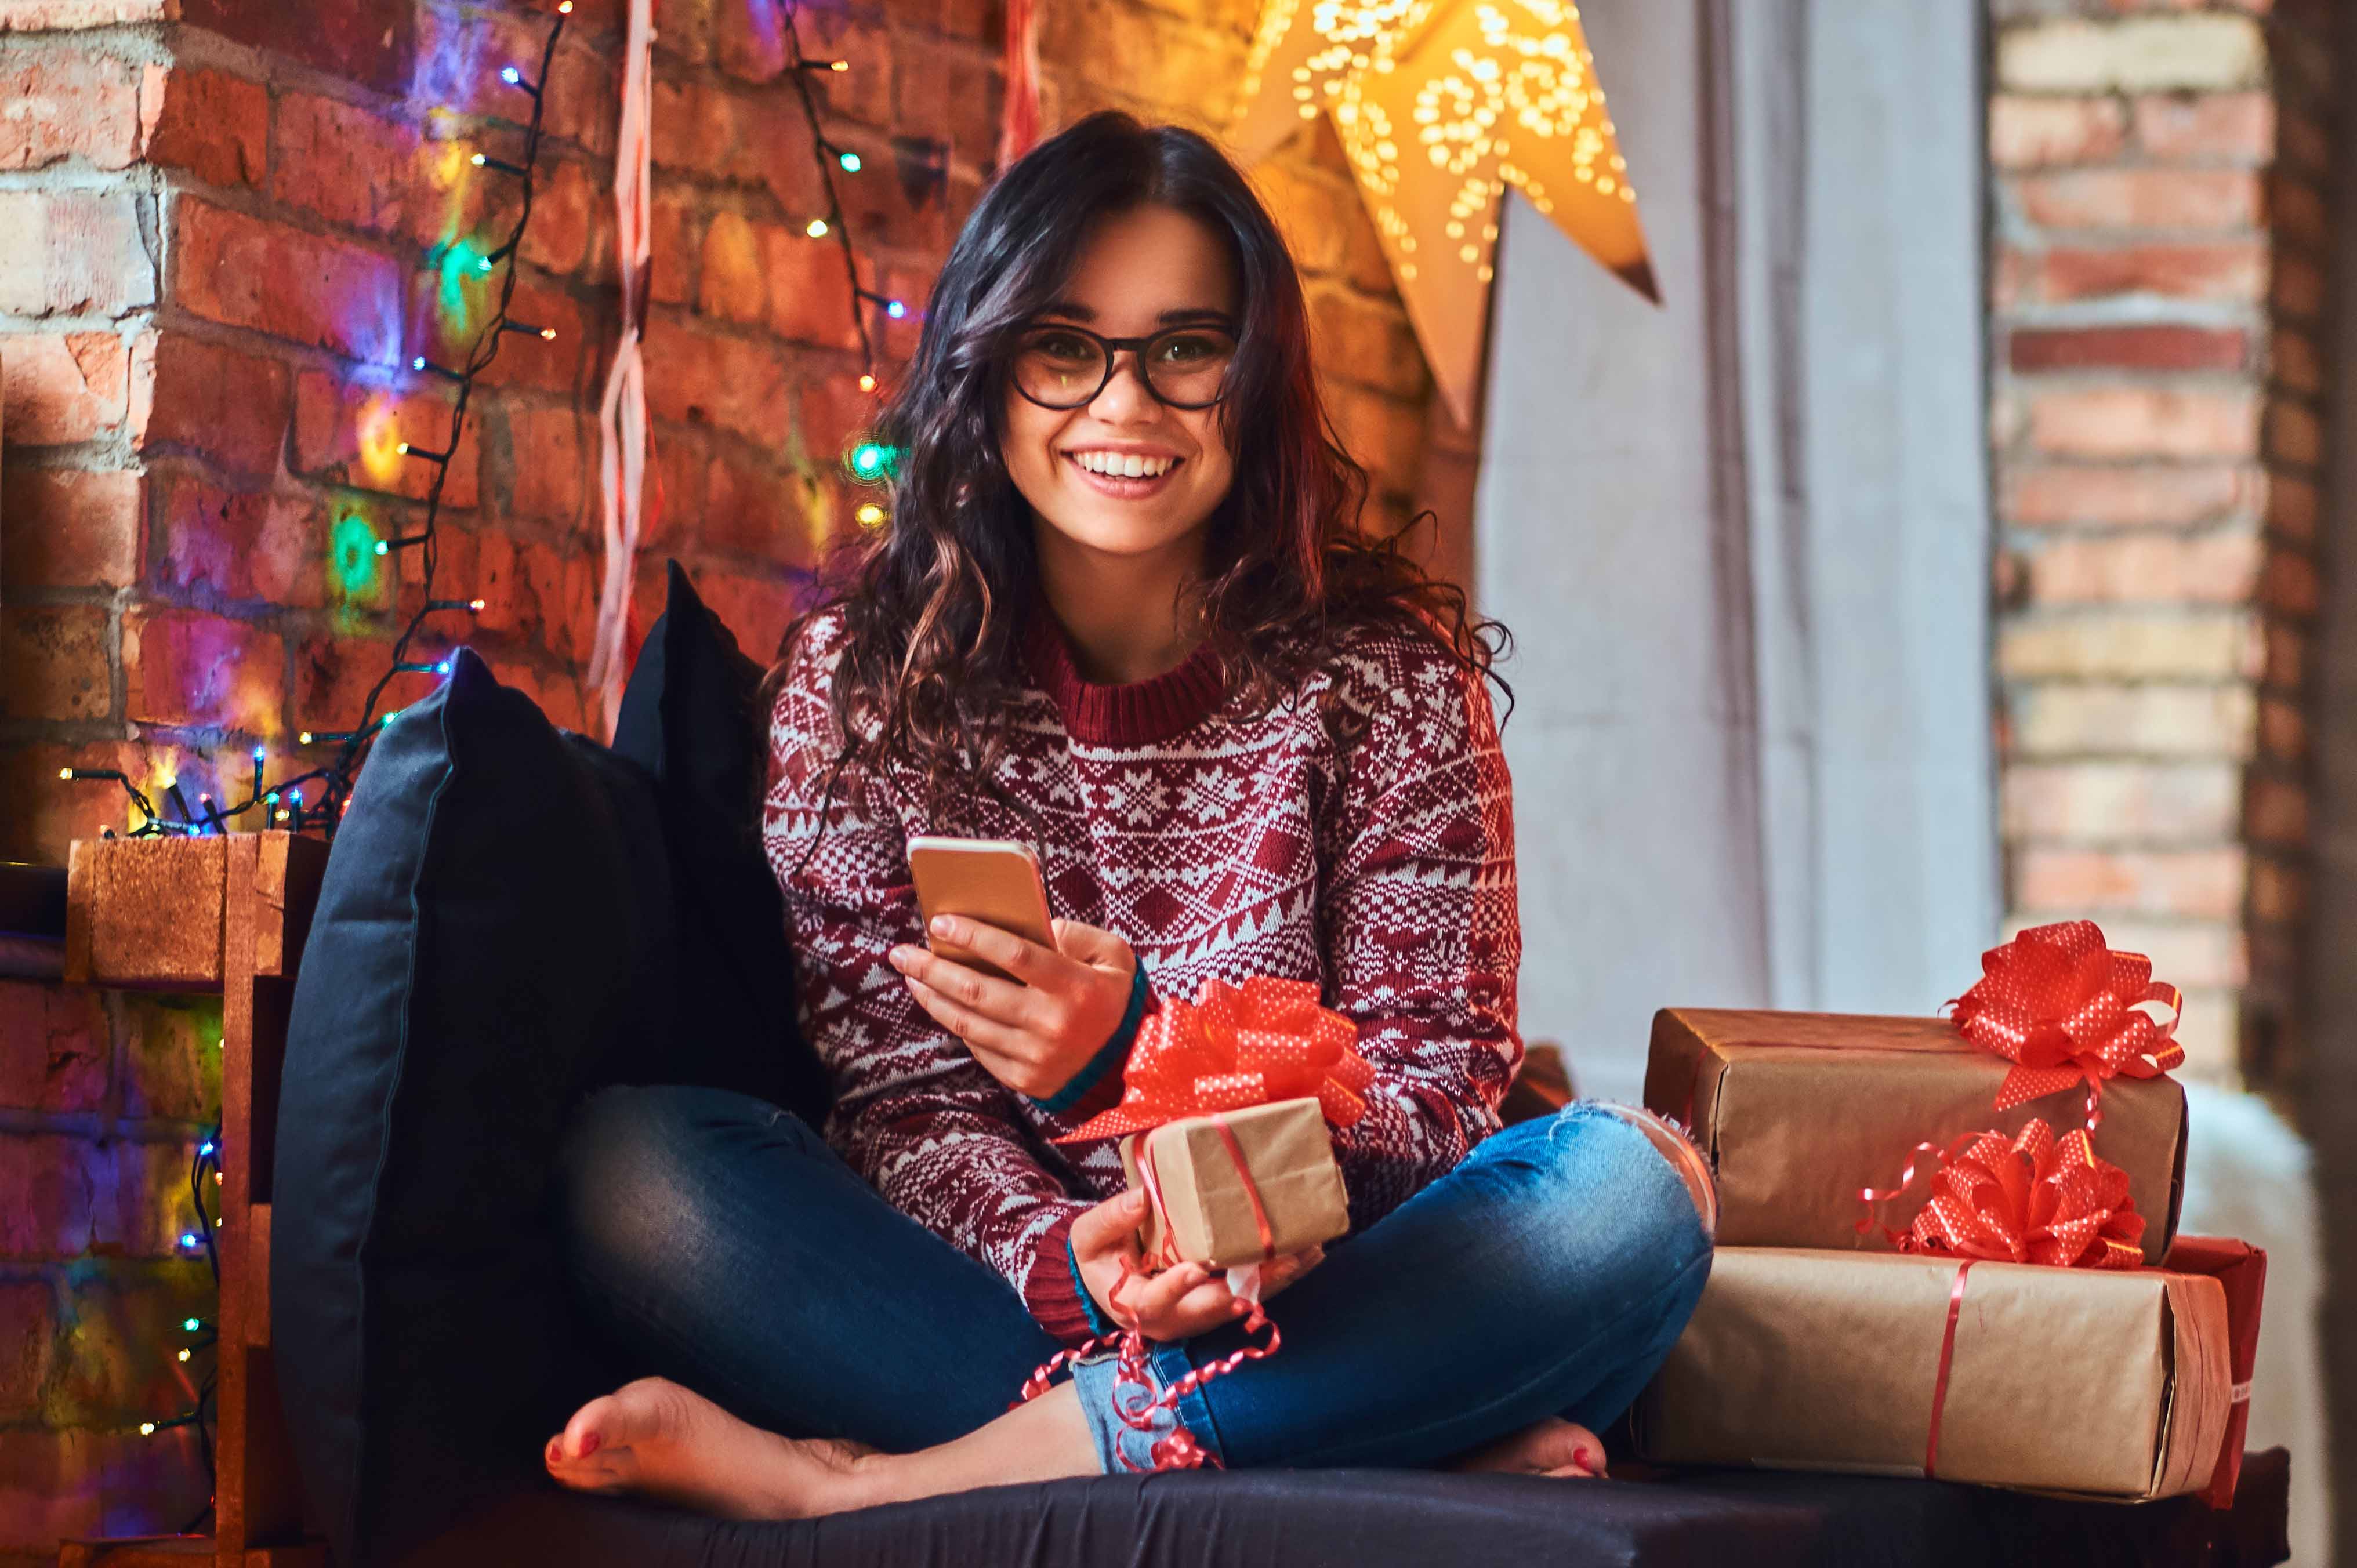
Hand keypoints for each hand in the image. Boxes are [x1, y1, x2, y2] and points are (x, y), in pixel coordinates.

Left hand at [888, 914, 1136, 1099]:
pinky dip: (954, 1023)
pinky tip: (938, 1003)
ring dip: (931, 997)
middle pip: (976, 990)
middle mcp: (1050, 1024)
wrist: (1132, 1065)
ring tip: (911, 975)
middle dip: (932, 968)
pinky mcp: (1023, 1079)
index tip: (939, 922)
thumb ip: (1075, 934)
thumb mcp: (1114, 956)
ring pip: (967, 1022)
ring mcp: (1034, 1056)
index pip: (1014, 955)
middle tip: (902, 952)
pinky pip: (978, 1048)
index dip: (973, 936)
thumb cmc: (1115, 998)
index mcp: (1074, 987)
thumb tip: (1027, 924)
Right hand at [1068, 1189, 1324, 1342]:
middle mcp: (1177, 1318)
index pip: (1158, 1301)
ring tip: (1310, 1251)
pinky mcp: (1221, 1303)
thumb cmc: (1099, 1259)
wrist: (1110, 1281)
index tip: (1195, 1268)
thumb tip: (1141, 1197)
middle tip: (1284, 1259)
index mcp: (1138, 1305)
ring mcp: (1203, 1314)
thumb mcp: (1089, 1238)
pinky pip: (1255, 1292)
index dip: (1178, 1287)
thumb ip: (1110, 1220)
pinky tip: (1311, 1253)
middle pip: (1216, 1307)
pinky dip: (1283, 1274)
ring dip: (1279, 1278)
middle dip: (1252, 1286)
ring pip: (1245, 1301)